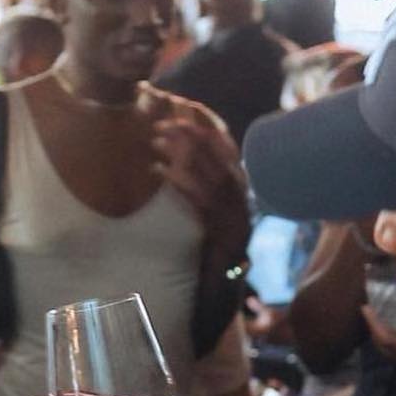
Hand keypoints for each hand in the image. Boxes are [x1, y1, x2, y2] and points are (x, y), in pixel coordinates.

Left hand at [152, 116, 250, 257]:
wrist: (225, 280)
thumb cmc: (216, 245)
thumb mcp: (214, 210)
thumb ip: (207, 186)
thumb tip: (185, 159)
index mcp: (239, 189)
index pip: (225, 149)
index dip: (203, 130)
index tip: (184, 115)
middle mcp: (238, 198)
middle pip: (215, 156)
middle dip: (189, 135)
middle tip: (162, 124)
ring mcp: (229, 213)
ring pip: (206, 173)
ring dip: (179, 153)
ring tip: (156, 141)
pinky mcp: (216, 228)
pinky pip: (196, 198)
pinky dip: (178, 180)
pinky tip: (158, 169)